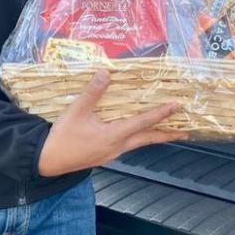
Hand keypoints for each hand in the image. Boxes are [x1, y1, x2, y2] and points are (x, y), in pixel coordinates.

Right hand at [37, 71, 188, 176]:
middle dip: (167, 134)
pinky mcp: (104, 156)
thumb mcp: (76, 111)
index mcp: (113, 135)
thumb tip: (106, 73)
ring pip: (139, 143)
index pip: (143, 122)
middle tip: (186, 132)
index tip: (177, 106)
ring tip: (168, 132)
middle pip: (148, 138)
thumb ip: (92, 92)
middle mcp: (117, 147)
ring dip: (153, 136)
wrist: (47, 161)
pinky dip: (138, 139)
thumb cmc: (62, 137)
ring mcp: (112, 153)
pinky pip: (128, 146)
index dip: (161, 113)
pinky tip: (136, 135)